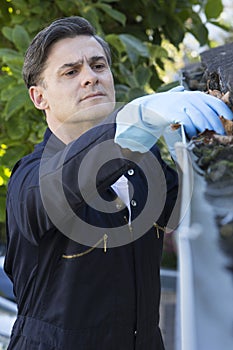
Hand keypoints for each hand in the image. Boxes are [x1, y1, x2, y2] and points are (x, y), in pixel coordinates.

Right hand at [114, 86, 232, 153]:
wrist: (146, 107)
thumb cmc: (163, 105)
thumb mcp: (176, 98)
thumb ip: (181, 94)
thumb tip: (181, 89)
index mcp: (195, 95)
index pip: (215, 103)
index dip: (225, 111)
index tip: (231, 119)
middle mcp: (190, 98)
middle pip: (210, 114)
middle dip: (216, 125)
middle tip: (219, 133)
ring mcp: (182, 105)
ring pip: (200, 120)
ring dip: (203, 130)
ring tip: (202, 135)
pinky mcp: (174, 113)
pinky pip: (188, 123)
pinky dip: (191, 130)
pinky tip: (190, 133)